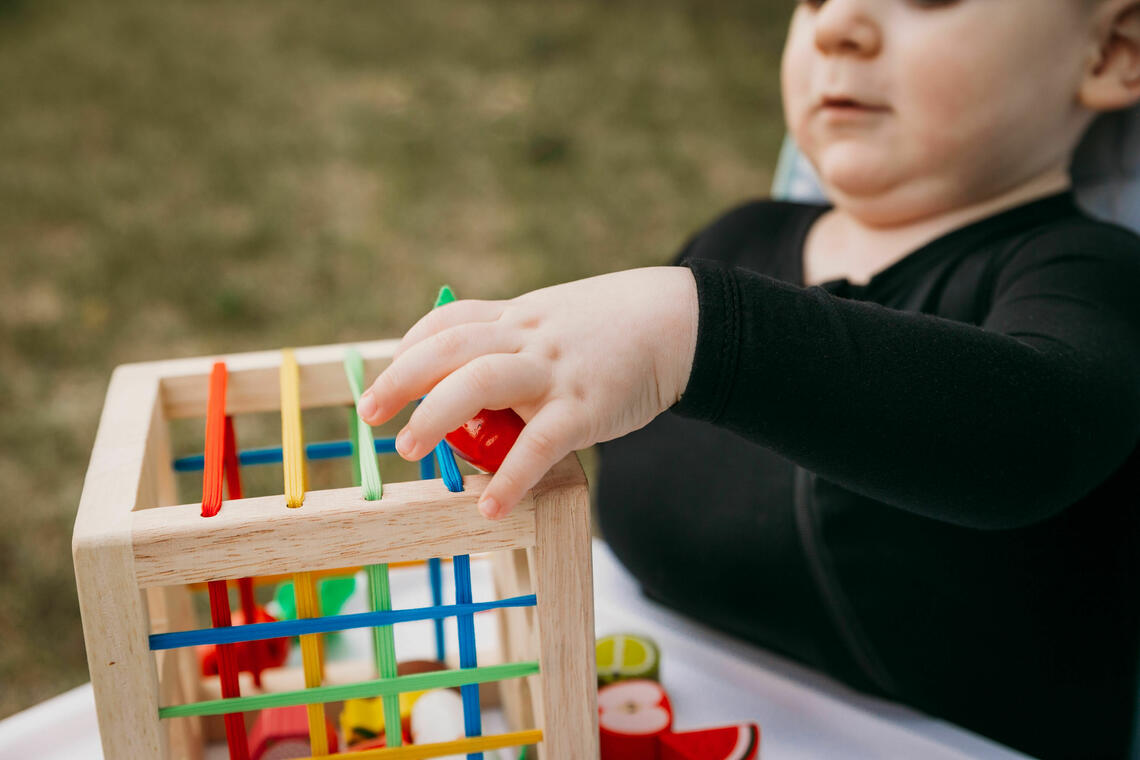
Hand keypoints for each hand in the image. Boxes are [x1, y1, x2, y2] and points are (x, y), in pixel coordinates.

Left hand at [357, 267, 698, 518]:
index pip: (449, 321)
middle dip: (402, 379)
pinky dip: (512, 476)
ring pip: (482, 380)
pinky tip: (491, 508)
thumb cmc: (616, 330)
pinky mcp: (584, 406)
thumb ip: (520, 344)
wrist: (680, 323)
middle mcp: (528, 335)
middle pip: (450, 347)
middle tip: (370, 415)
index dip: (411, 347)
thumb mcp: (558, 321)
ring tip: (411, 451)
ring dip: (438, 415)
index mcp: (519, 316)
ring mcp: (554, 369)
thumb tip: (479, 382)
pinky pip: (540, 442)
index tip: (388, 373)